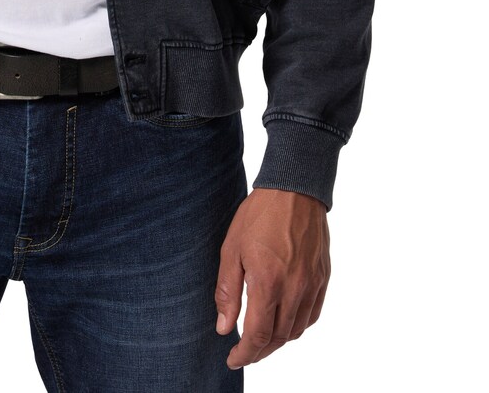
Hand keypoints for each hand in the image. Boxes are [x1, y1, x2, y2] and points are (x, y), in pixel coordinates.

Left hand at [214, 187, 329, 368]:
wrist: (294, 189)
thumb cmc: (259, 215)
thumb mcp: (232, 248)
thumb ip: (228, 291)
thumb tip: (224, 327)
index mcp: (268, 282)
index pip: (258, 335)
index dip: (245, 353)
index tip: (233, 359)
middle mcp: (294, 289)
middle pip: (279, 338)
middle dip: (260, 351)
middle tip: (244, 352)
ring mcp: (312, 285)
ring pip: (297, 330)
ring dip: (278, 341)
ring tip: (262, 339)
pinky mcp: (323, 278)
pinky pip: (312, 314)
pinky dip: (297, 325)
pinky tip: (285, 321)